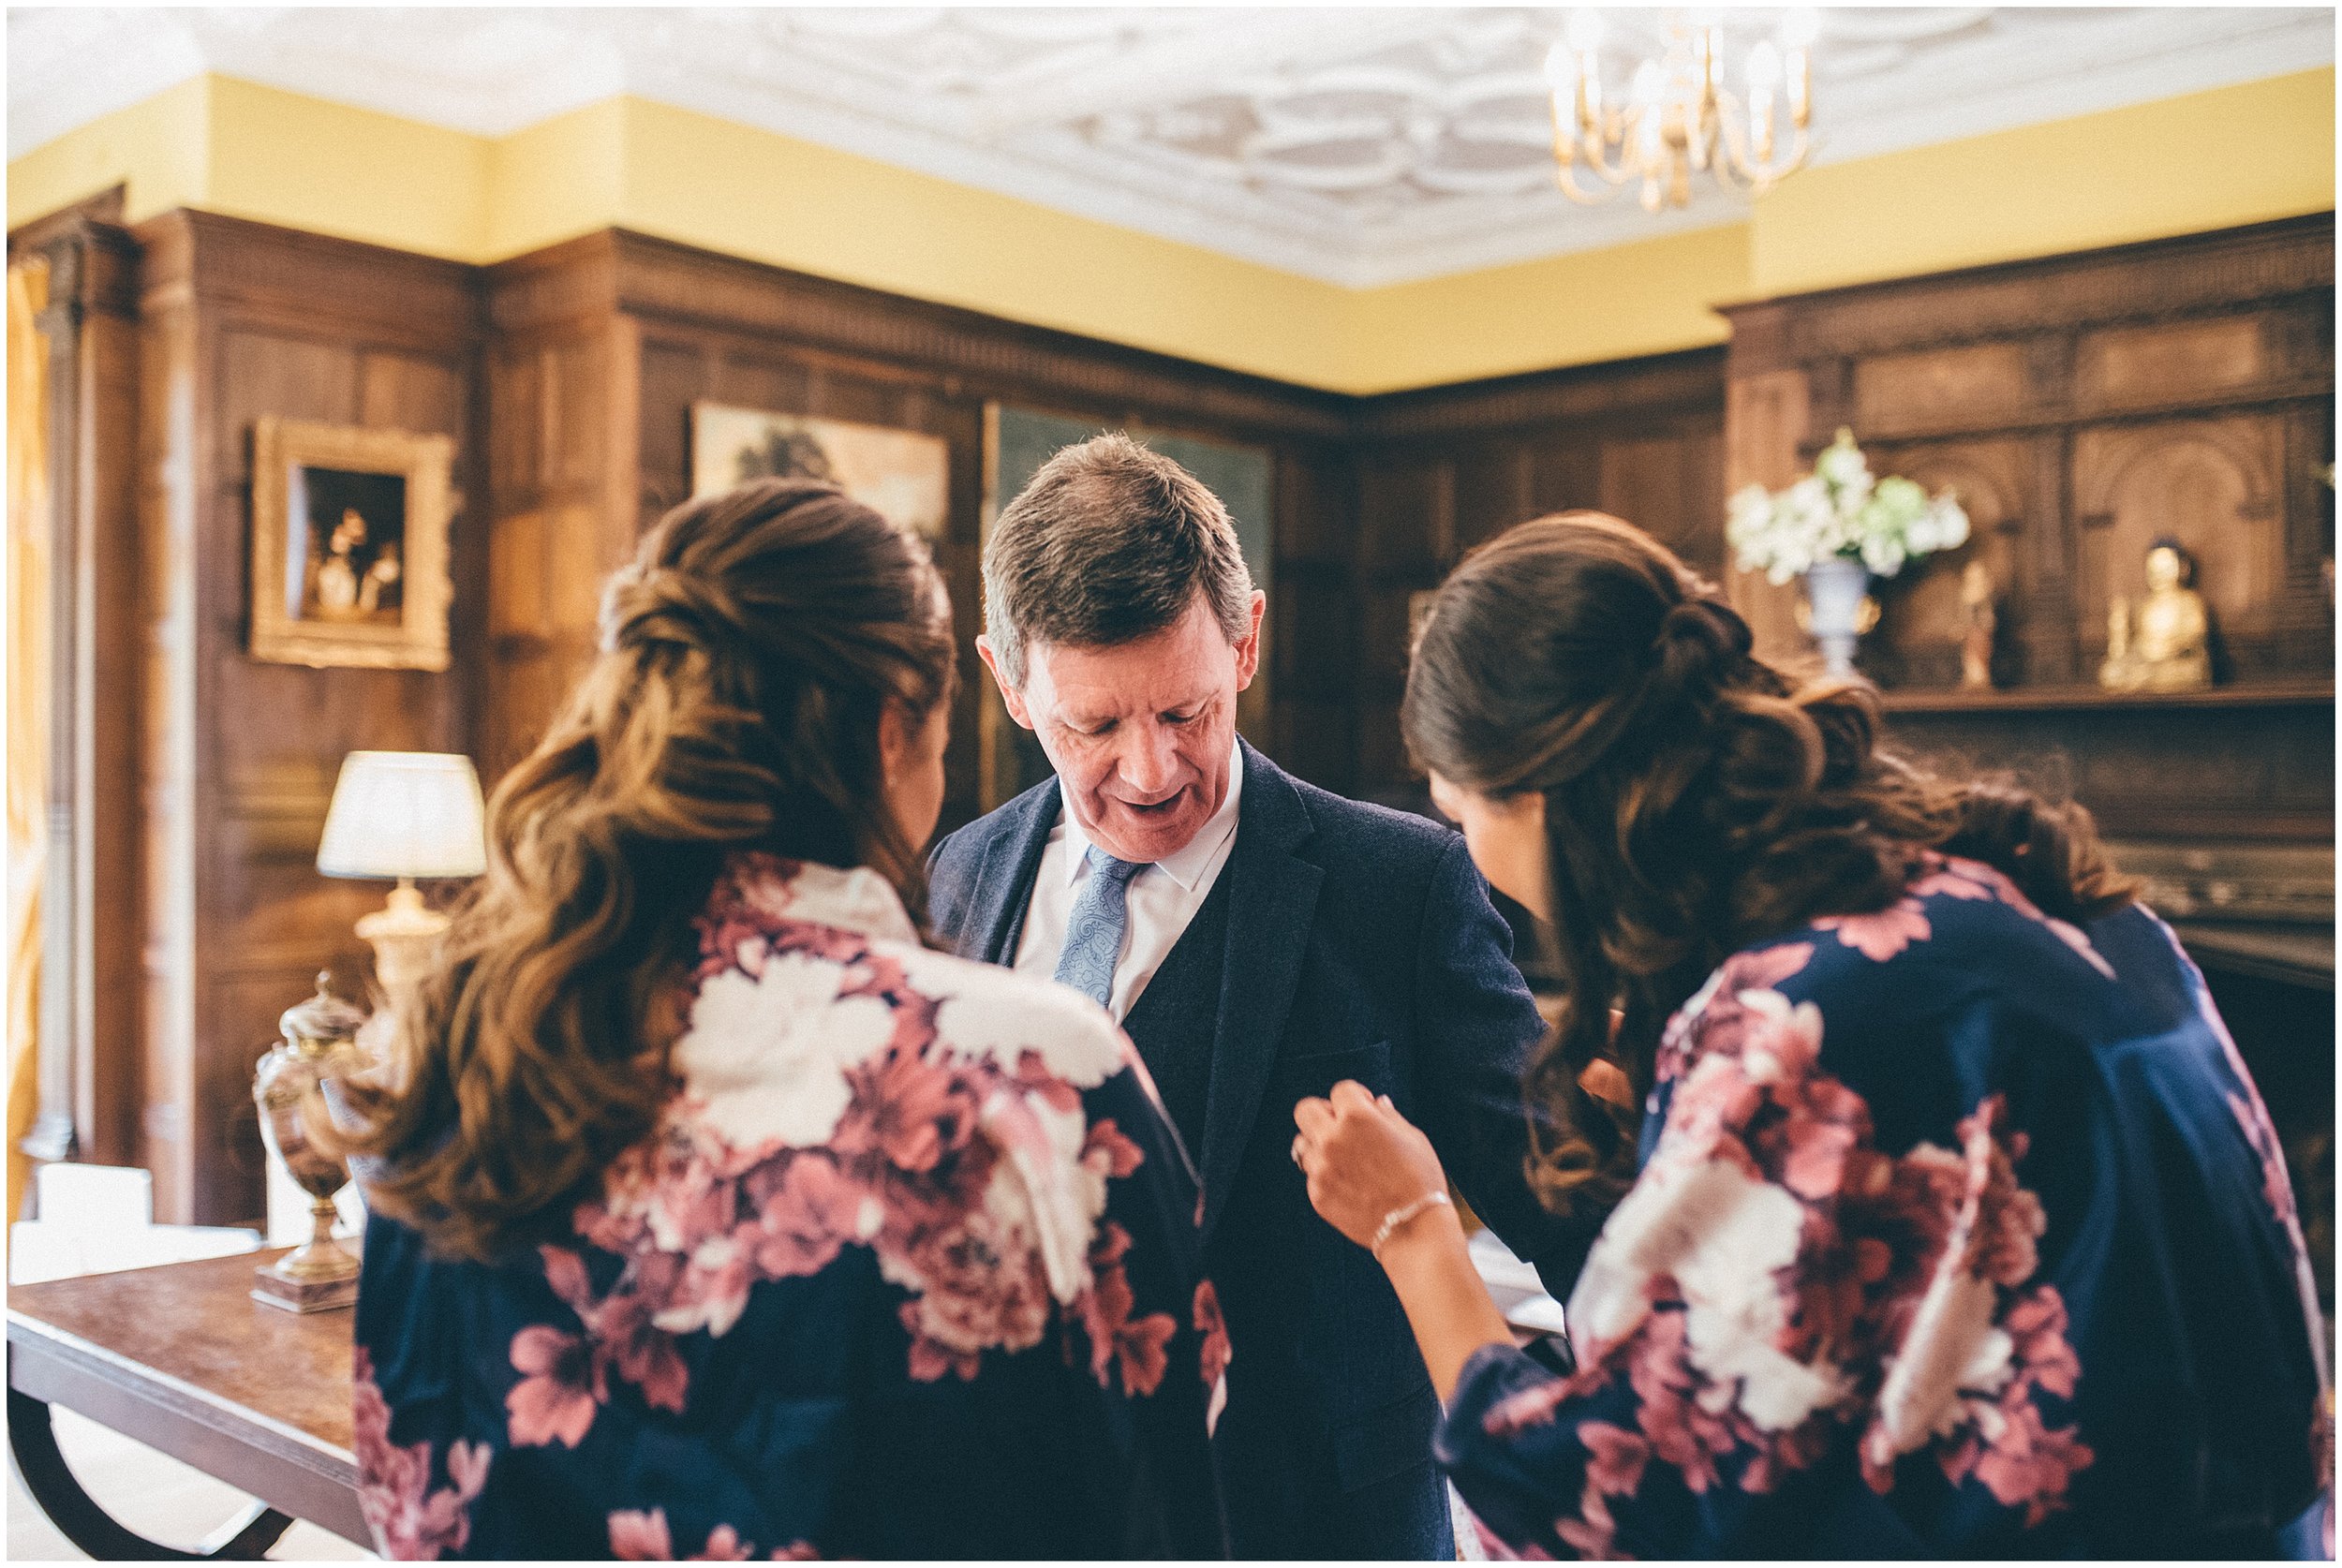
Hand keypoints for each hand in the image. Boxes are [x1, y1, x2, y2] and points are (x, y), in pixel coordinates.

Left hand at [1292, 1081, 1449, 1251]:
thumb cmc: (1419, 1181)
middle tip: (1341, 1126)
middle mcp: (1333, 1139)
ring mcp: (1321, 1168)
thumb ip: (1389, 1116)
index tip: (1363, 1106)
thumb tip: (1377, 1102)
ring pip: (1303, 1143)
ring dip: (1319, 1145)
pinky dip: (1325, 1175)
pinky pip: (1311, 1174)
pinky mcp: (1317, 1194)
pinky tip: (1348, 1183)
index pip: (1341, 1090)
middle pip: (1306, 1110)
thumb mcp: (1413, 1138)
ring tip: (1344, 1158)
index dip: (1355, 1096)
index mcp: (1358, 1118)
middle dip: (1323, 1113)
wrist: (1413, 1227)